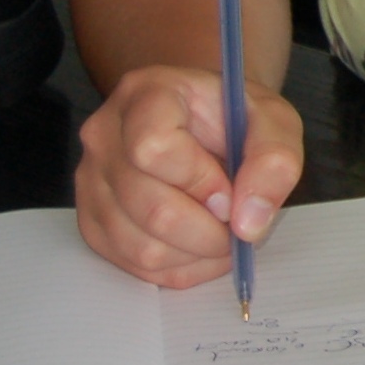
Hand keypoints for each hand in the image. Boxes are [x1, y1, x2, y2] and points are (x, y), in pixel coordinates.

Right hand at [75, 65, 303, 287]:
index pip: (155, 148)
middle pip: (150, 207)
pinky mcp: (93, 222)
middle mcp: (105, 137)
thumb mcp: (273, 121)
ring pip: (142, 246)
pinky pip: (134, 266)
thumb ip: (273, 159)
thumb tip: (249, 222)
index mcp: (146, 94)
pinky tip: (202, 248)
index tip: (232, 191)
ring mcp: (91, 182)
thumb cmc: (234, 118)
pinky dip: (180, 269)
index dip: (201, 182)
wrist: (204, 124)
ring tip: (225, 235)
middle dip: (209, 231)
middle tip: (239, 225)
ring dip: (197, 254)